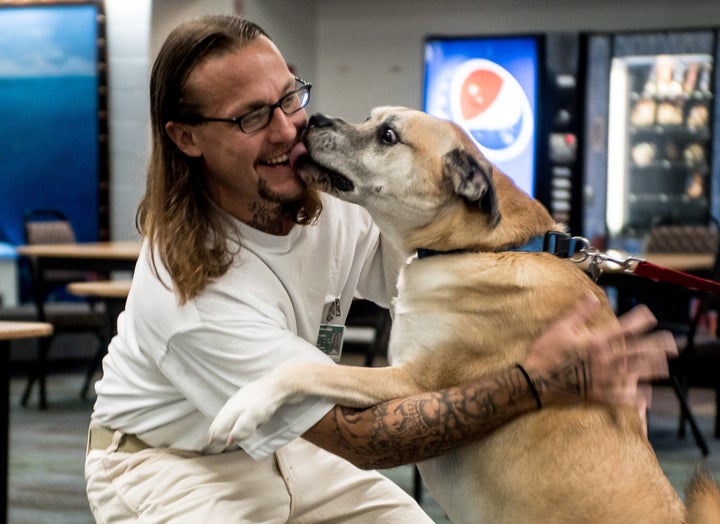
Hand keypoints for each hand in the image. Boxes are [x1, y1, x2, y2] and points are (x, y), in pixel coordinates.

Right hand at [522, 294, 677, 411]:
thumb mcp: (560, 327)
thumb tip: (593, 296)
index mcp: (596, 341)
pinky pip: (621, 397)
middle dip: (656, 346)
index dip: (639, 320)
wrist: (535, 381)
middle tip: (671, 343)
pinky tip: (645, 396)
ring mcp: (603, 378)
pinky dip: (634, 397)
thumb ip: (579, 312)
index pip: (624, 328)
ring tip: (664, 366)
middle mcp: (605, 360)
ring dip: (651, 369)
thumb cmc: (546, 352)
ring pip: (634, 373)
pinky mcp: (598, 394)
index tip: (650, 315)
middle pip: (637, 351)